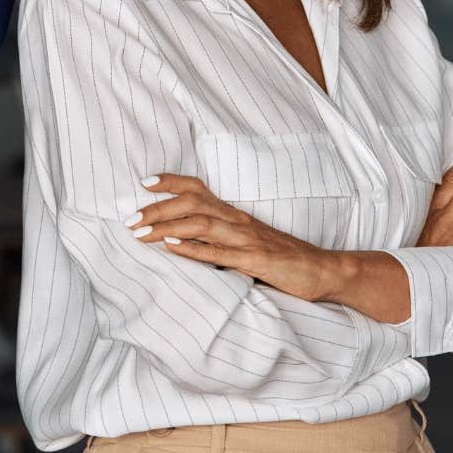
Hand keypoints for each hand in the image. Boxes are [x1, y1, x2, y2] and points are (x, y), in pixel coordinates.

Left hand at [129, 173, 336, 301]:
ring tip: (140, 232)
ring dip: (166, 226)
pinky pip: (219, 252)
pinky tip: (172, 246)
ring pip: (200, 224)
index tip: (144, 182)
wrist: (322, 270)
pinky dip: (193, 248)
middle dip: (157, 208)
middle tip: (129, 218)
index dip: (171, 181)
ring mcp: (246, 239)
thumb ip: (219, 240)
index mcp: (234, 214)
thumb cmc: (283, 259)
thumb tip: (184, 243)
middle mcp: (237, 220)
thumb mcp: (246, 244)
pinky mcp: (255, 260)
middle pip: (191, 203)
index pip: (198, 188)